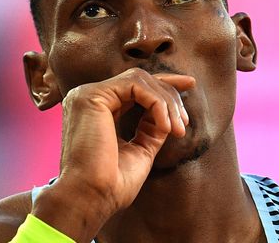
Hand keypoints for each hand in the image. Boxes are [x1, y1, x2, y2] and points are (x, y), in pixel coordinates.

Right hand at [31, 67, 193, 242]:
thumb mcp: (141, 149)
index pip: (134, 86)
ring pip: (140, 80)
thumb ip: (151, 127)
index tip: (190, 84)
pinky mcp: (91, 96)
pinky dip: (157, 103)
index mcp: (97, 109)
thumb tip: (171, 111)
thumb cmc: (112, 184)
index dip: (164, 83)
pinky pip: (135, 85)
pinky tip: (165, 126)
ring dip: (166, 102)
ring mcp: (87, 94)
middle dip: (170, 96)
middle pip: (140, 80)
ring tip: (177, 129)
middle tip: (184, 123)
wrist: (91, 199)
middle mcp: (89, 97)